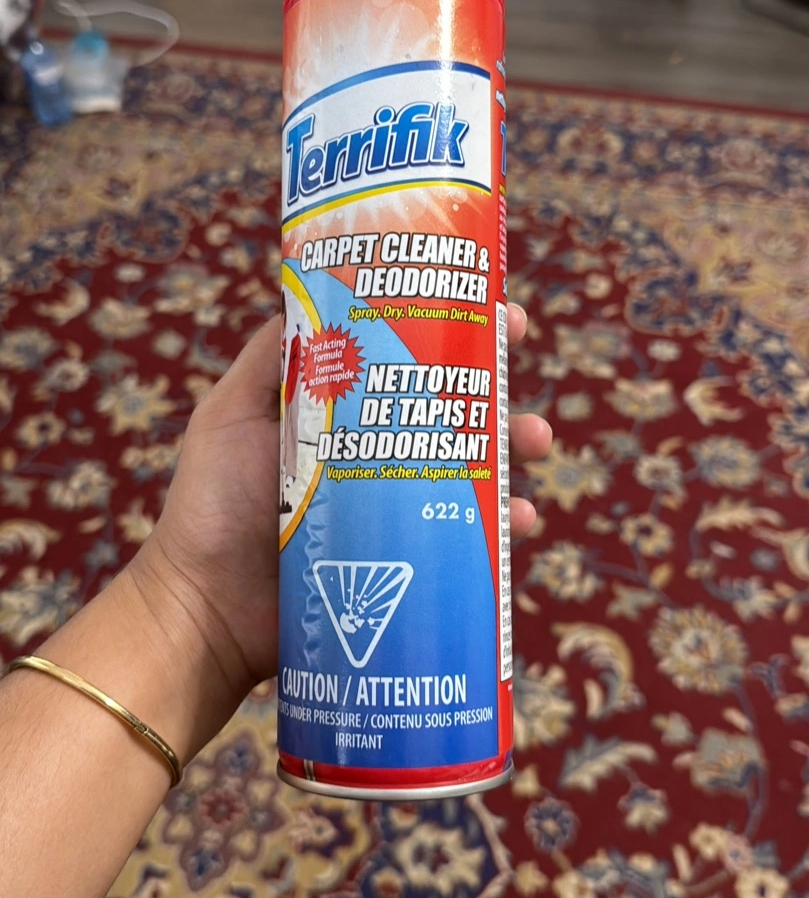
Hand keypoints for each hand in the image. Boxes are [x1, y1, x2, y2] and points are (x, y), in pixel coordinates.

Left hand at [132, 305, 550, 706]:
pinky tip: (519, 519)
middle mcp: (371, 458)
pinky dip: (503, 526)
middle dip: (496, 387)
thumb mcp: (228, 415)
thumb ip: (266, 358)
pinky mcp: (404, 563)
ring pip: (469, 471)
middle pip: (448, 412)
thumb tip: (306, 287)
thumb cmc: (210, 508)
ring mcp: (392, 512)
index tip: (492, 310)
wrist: (206, 610)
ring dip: (513, 450)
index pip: (403, 362)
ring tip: (535, 440)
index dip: (450, 332)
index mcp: (338, 415)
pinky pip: (466, 539)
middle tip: (519, 358)